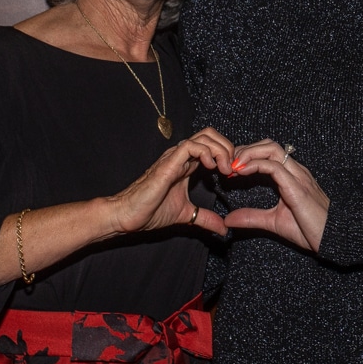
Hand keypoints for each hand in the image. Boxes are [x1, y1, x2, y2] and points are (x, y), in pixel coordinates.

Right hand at [107, 127, 232, 235]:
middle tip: (232, 169)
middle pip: (210, 134)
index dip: (227, 155)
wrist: (128, 215)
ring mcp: (174, 157)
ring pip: (204, 136)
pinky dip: (206, 153)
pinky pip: (190, 146)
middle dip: (228, 148)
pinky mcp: (168, 162)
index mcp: (187, 165)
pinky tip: (211, 168)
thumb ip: (205, 218)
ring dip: (221, 150)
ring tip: (225, 169)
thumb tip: (223, 228)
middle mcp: (181, 157)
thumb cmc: (150, 211)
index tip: (234, 174)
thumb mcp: (187, 215)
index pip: (212, 146)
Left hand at [225, 140, 329, 251]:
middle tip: (229, 163)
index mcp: (291, 176)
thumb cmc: (310, 230)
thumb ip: (252, 217)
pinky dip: (256, 165)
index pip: (268, 152)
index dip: (247, 155)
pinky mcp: (298, 187)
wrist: (332, 239)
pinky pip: (275, 167)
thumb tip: (229, 219)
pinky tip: (243, 172)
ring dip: (249, 153)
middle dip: (246, 150)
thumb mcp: (273, 222)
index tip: (230, 168)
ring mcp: (298, 177)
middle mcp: (296, 171)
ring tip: (234, 165)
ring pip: (272, 149)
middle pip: (269, 144)